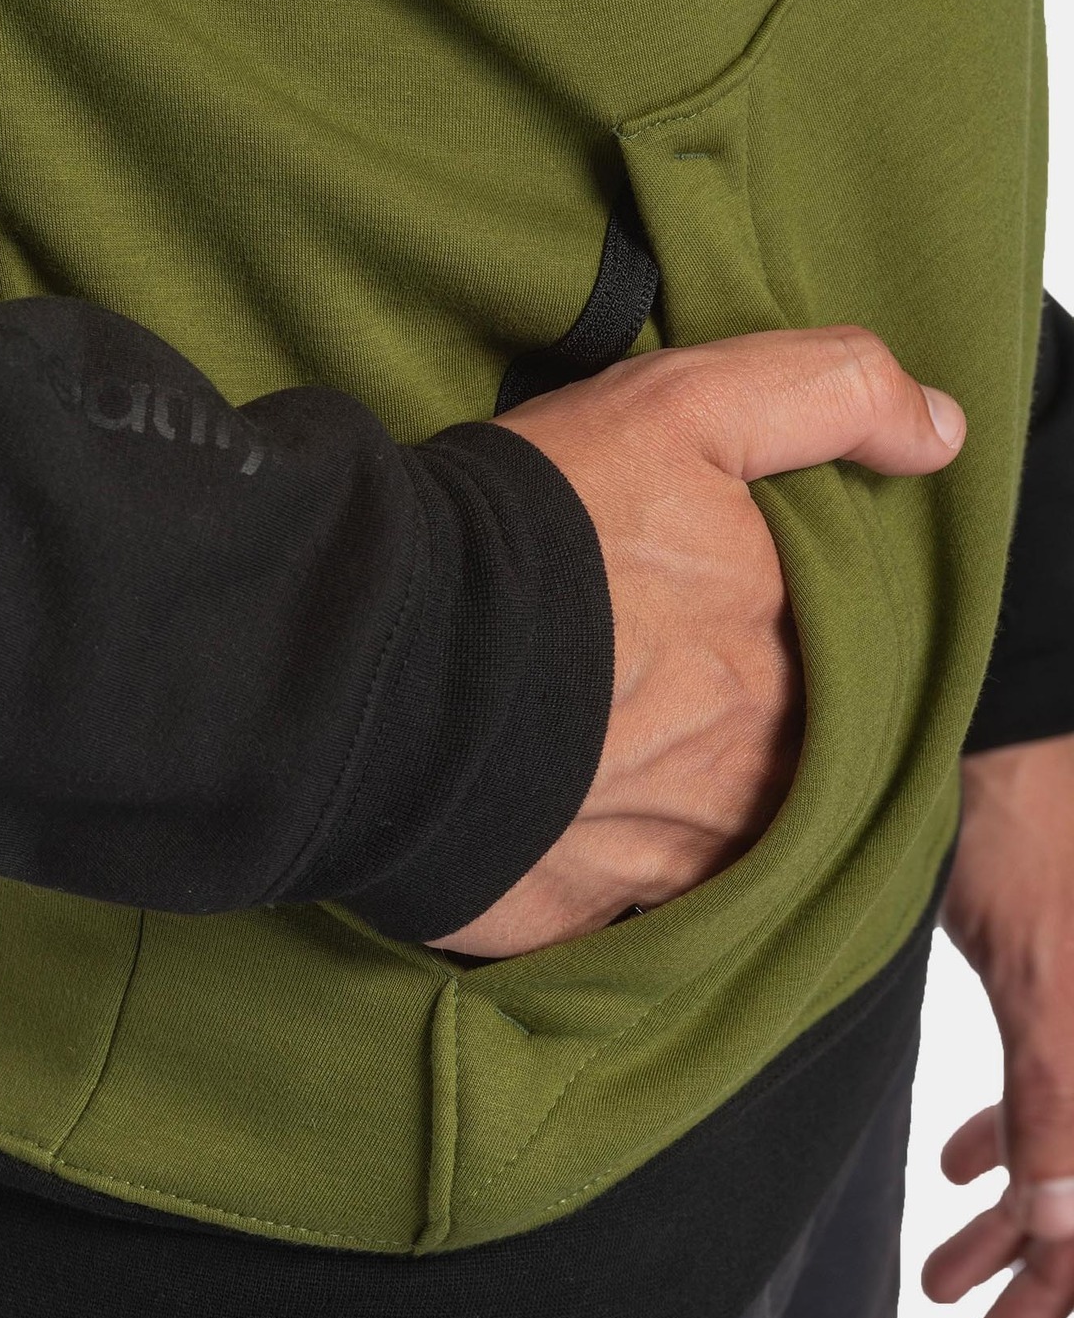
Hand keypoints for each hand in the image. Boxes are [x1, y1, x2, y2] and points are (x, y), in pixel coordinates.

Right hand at [427, 326, 966, 958]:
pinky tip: (548, 805)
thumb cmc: (537, 522)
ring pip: (697, 841)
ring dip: (662, 801)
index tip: (704, 605)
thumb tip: (938, 437)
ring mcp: (660, 865)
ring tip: (591, 739)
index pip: (829, 673)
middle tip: (638, 671)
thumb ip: (828, 399)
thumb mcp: (687, 407)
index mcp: (791, 671)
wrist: (379, 637)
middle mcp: (746, 783)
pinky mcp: (570, 918)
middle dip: (719, 727)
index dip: (773, 636)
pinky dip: (587, 864)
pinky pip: (605, 905)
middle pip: (768, 765)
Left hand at [923, 731, 1073, 1317]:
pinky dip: (1010, 1132)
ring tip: (944, 1268)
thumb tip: (1070, 1234)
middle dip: (1041, 1267)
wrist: (1006, 727)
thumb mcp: (1052, 987)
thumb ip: (1063, 1106)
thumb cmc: (1030, 838)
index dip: (1071, 1288)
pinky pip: (1056, 1081)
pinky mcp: (1067, 984)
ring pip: (1071, 1139)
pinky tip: (956, 1166)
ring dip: (1015, 1209)